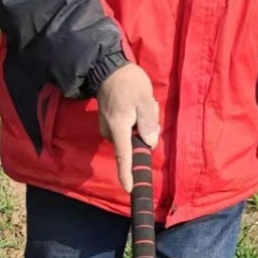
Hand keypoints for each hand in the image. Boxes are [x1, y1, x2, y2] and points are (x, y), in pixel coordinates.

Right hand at [97, 63, 159, 193]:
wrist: (107, 69)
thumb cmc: (128, 82)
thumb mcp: (144, 98)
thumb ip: (148, 121)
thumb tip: (150, 143)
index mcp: (119, 128)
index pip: (124, 155)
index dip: (127, 173)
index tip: (129, 188)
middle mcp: (110, 132)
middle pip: (133, 144)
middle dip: (146, 131)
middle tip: (150, 107)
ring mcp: (108, 129)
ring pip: (131, 136)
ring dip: (142, 124)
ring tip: (143, 103)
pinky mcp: (109, 124)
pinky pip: (127, 129)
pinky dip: (135, 120)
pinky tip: (136, 104)